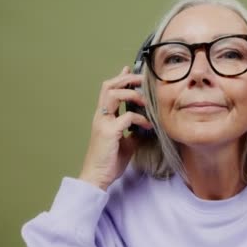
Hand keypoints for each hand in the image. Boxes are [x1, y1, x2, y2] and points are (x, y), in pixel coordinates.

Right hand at [78, 66, 151, 190]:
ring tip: (146, 101)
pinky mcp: (108, 132)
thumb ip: (132, 131)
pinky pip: (126, 117)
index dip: (120, 77)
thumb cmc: (110, 161)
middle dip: (127, 78)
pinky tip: (148, 125)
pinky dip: (139, 118)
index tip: (130, 69)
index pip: (109, 89)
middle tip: (143, 79)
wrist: (97, 177)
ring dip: (132, 94)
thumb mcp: (126, 142)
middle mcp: (101, 116)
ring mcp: (103, 122)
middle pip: (110, 86)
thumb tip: (145, 125)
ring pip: (114, 94)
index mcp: (103, 116)